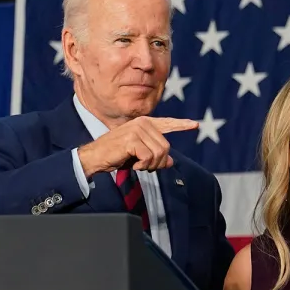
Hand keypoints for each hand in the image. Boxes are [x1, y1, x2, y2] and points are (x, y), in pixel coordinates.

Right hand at [77, 116, 197, 176]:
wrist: (94, 157)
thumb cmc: (116, 155)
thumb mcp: (139, 156)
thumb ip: (156, 155)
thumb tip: (171, 161)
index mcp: (145, 124)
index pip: (167, 123)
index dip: (181, 125)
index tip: (195, 124)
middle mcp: (143, 123)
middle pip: (166, 147)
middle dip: (158, 162)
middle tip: (144, 166)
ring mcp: (137, 129)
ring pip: (160, 153)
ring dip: (151, 165)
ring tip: (139, 165)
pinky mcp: (132, 139)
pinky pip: (149, 157)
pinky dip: (143, 166)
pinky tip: (134, 165)